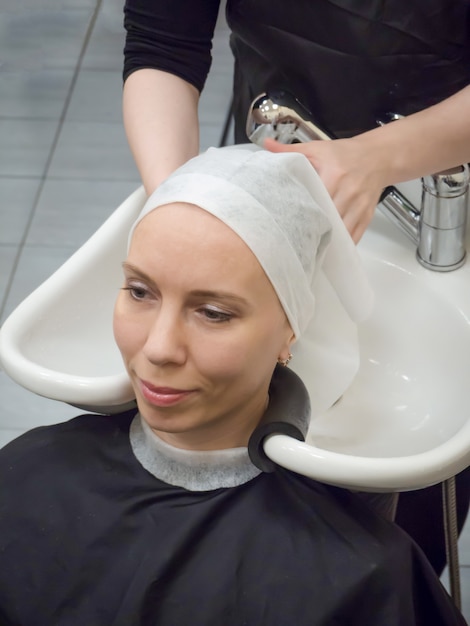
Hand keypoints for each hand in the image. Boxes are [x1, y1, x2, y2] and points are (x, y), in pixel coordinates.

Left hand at [264, 136, 387, 242]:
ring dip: (327, 241)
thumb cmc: (345, 154)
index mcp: (334, 175)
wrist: (378, 157)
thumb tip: (267, 145)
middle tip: (295, 239)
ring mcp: (359, 206)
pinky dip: (341, 245)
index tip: (287, 222)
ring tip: (310, 248)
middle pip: (327, 219)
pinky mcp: (367, 216)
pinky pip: (354, 237)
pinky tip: (329, 250)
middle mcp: (349, 192)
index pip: (315, 199)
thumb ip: (290, 150)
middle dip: (312, 230)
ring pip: (341, 232)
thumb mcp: (317, 148)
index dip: (302, 212)